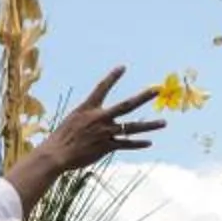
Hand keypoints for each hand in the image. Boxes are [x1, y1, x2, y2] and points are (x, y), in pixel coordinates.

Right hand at [27, 67, 164, 179]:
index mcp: (88, 108)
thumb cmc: (62, 137)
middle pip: (126, 105)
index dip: (112, 77)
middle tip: (157, 89)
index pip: (101, 88)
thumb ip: (89, 115)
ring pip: (132, 128)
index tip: (123, 67)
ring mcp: (105, 132)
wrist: (57, 154)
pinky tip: (149, 142)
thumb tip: (100, 116)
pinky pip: (126, 144)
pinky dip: (138, 144)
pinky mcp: (106, 146)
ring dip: (150, 125)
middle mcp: (99, 118)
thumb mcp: (73, 119)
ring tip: (164, 122)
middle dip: (143, 97)